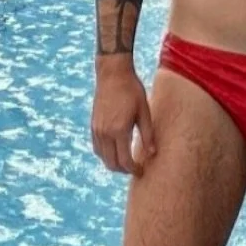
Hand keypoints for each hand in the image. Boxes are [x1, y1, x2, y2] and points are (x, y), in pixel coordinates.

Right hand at [91, 58, 156, 175]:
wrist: (112, 74)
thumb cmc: (132, 90)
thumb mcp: (144, 112)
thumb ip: (148, 134)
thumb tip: (152, 154)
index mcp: (119, 130)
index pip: (125, 161)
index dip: (134, 170)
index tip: (142, 171)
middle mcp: (105, 133)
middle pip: (111, 163)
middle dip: (124, 170)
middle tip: (136, 169)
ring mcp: (97, 129)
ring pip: (102, 157)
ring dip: (114, 163)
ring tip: (127, 162)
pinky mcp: (93, 125)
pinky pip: (97, 147)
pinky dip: (106, 154)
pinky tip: (116, 151)